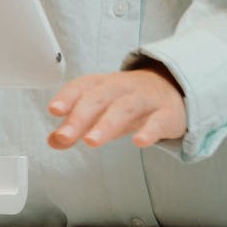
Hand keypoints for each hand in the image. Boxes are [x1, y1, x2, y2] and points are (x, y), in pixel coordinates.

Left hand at [46, 63, 187, 150]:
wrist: (173, 89)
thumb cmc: (129, 102)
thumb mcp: (102, 111)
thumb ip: (78, 126)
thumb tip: (54, 140)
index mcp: (104, 84)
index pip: (83, 86)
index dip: (67, 96)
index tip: (54, 110)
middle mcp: (123, 87)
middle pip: (100, 97)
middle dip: (80, 116)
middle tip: (65, 136)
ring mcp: (146, 98)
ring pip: (125, 108)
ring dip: (107, 124)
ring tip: (91, 141)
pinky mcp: (167, 114)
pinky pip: (158, 121)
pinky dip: (149, 131)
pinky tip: (139, 142)